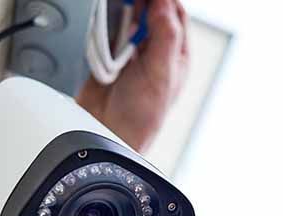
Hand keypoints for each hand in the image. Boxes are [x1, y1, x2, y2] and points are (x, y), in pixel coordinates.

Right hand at [77, 0, 189, 152]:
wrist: (106, 134)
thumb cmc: (141, 116)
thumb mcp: (160, 74)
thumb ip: (165, 37)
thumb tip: (164, 4)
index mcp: (176, 54)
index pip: (175, 13)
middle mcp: (156, 50)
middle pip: (152, 11)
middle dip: (144, 1)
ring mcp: (132, 51)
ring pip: (130, 18)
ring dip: (126, 10)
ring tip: (123, 5)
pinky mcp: (109, 54)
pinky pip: (108, 30)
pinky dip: (107, 23)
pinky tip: (109, 21)